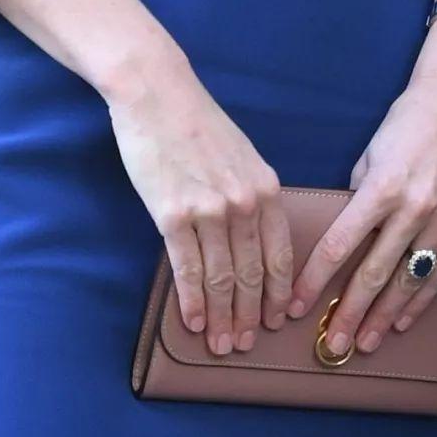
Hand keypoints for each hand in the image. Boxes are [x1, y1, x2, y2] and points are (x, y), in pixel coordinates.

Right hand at [107, 58, 293, 358]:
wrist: (156, 92)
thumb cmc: (197, 122)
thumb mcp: (241, 156)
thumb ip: (252, 196)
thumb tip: (253, 241)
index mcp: (266, 188)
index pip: (280, 256)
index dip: (279, 295)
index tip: (277, 321)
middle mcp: (243, 203)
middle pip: (252, 275)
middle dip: (251, 316)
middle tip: (246, 345)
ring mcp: (209, 210)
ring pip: (221, 279)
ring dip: (222, 318)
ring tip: (221, 344)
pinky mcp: (172, 213)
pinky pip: (186, 268)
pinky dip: (192, 301)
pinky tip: (194, 321)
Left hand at [285, 28, 436, 355]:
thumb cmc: (408, 121)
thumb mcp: (371, 152)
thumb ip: (358, 195)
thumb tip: (345, 233)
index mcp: (381, 187)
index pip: (340, 245)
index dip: (316, 280)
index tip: (296, 306)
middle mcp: (414, 207)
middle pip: (374, 273)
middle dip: (350, 313)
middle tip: (331, 346)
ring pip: (408, 281)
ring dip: (385, 317)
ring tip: (364, 343)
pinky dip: (420, 300)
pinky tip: (404, 321)